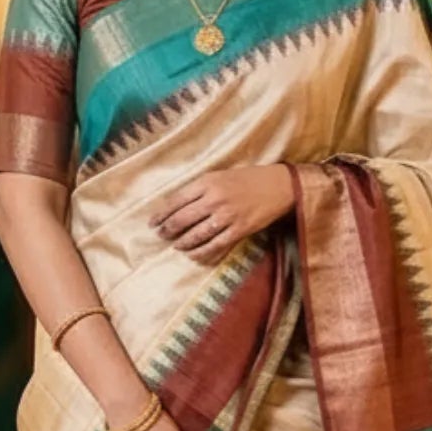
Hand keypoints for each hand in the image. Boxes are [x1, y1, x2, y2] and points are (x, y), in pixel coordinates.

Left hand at [152, 166, 294, 264]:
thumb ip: (200, 189)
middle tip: (161, 235)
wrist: (278, 186)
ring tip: (176, 246)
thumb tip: (177, 205)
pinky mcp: (239, 230)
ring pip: (196, 235)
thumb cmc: (247, 179)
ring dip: (183, 243)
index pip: (176, 200)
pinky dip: (201, 252)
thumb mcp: (220, 175)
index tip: (153, 222)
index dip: (162, 214)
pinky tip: (194, 255)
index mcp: (207, 182)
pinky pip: (215, 245)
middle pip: (182, 219)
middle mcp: (214, 199)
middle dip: (168, 230)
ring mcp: (227, 216)